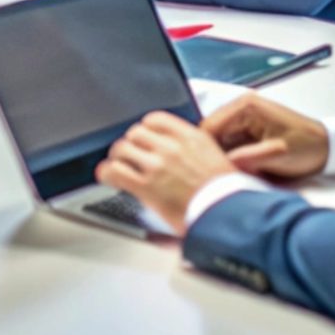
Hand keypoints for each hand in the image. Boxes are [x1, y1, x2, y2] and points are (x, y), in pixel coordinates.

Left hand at [95, 110, 235, 235]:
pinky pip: (114, 171)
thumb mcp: (216, 158)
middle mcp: (171, 147)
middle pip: (135, 132)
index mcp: (191, 137)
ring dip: (118, 158)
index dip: (145, 128)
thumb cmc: (226, 194)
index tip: (143, 136)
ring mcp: (157, 165)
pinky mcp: (146, 186)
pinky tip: (107, 177)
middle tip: (130, 154)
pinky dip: (107, 173)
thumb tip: (179, 150)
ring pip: (122, 149)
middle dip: (131, 144)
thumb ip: (193, 149)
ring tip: (118, 166)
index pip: (155, 119)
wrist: (228, 215)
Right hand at [201, 93, 330, 179]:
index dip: (203, 149)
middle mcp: (241, 108)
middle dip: (213, 155)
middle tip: (215, 175)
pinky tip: (236, 170)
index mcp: (245, 107)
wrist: (329, 149)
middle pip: (211, 134)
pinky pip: (230, 145)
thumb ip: (249, 157)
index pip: (209, 126)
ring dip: (222, 158)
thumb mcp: (278, 154)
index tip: (203, 170)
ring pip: (219, 141)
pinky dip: (231, 158)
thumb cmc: (308, 147)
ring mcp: (244, 119)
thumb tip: (224, 164)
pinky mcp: (248, 130)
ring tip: (226, 174)